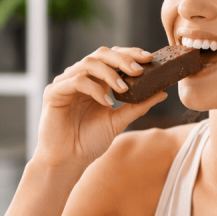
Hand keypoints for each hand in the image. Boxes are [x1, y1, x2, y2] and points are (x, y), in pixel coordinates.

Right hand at [34, 47, 163, 167]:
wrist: (68, 161)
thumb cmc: (89, 142)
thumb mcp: (118, 122)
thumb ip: (137, 106)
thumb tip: (162, 92)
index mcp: (95, 82)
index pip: (112, 58)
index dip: (130, 54)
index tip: (149, 59)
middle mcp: (80, 78)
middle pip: (101, 54)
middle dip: (122, 59)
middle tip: (139, 69)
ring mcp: (65, 83)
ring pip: (88, 63)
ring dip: (109, 73)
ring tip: (123, 89)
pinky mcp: (53, 92)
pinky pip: (76, 81)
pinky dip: (93, 88)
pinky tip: (106, 102)